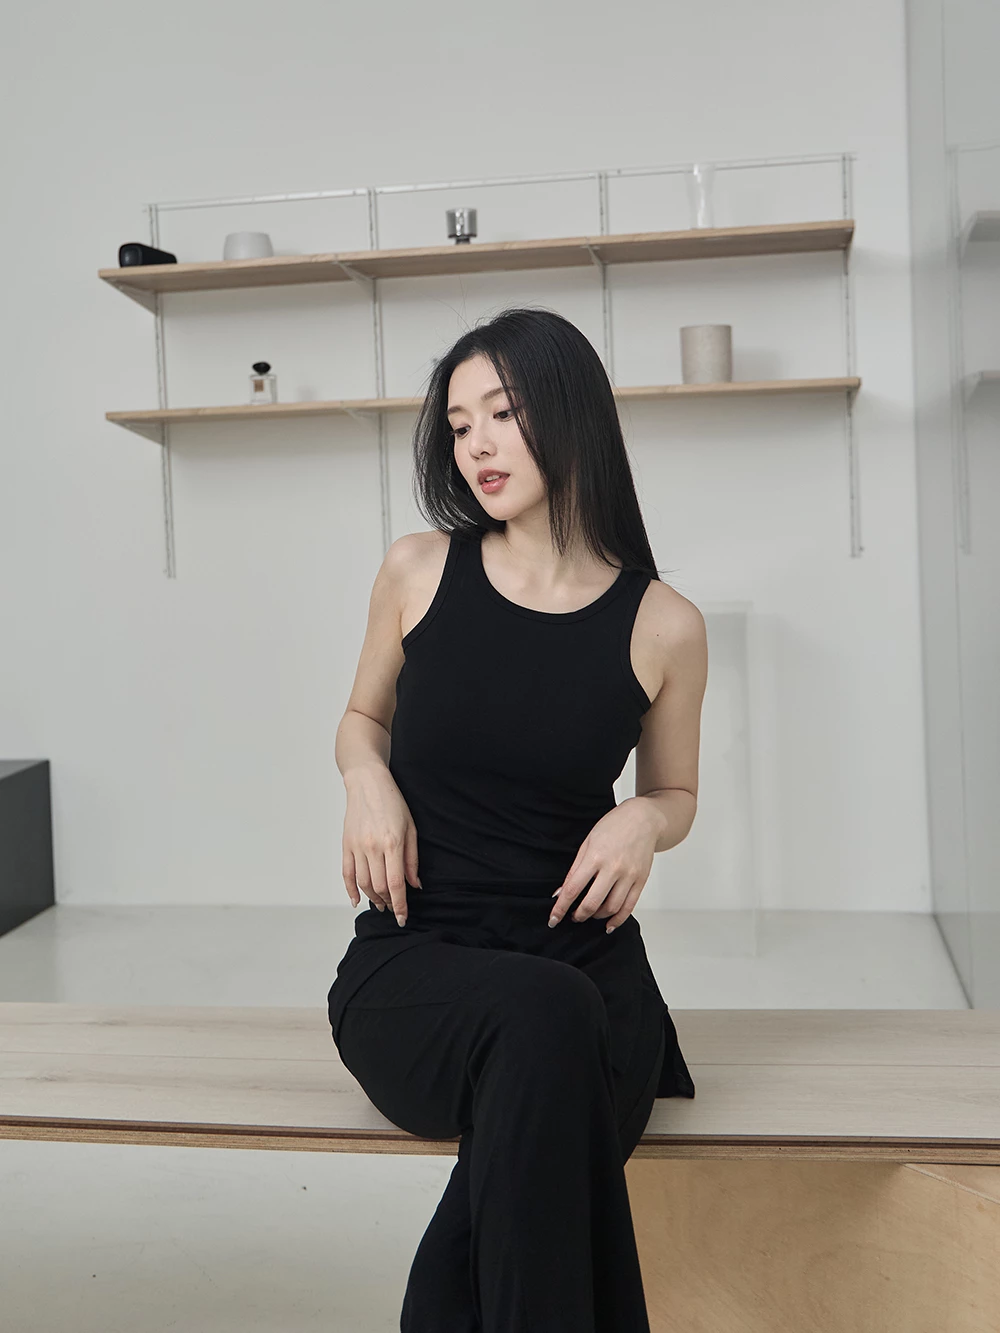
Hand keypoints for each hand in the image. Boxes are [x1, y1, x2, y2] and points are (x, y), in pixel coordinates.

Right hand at [342, 763, 420, 926]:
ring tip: (381, 903)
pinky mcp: (346, 845)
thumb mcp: (411, 828)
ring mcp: (357, 847)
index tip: (403, 918)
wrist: (367, 783)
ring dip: (373, 898)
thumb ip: (412, 859)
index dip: (401, 905)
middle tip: (395, 908)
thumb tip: (415, 885)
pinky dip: (351, 890)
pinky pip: (347, 873)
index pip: (396, 884)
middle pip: (379, 887)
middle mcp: (373, 847)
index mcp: (392, 843)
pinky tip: (357, 900)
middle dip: (389, 902)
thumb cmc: (393, 802)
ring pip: (363, 883)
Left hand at [547, 798, 662, 933]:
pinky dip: (618, 919)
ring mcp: (629, 876)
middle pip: (592, 903)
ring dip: (597, 917)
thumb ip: (575, 870)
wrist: (643, 819)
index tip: (553, 919)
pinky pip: (629, 907)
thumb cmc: (613, 827)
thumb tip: (561, 892)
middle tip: (573, 917)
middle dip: (579, 915)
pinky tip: (609, 924)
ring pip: (611, 908)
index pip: (573, 889)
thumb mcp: (587, 843)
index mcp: (595, 857)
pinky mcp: (641, 881)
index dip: (561, 908)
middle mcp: (613, 868)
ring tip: (590, 914)